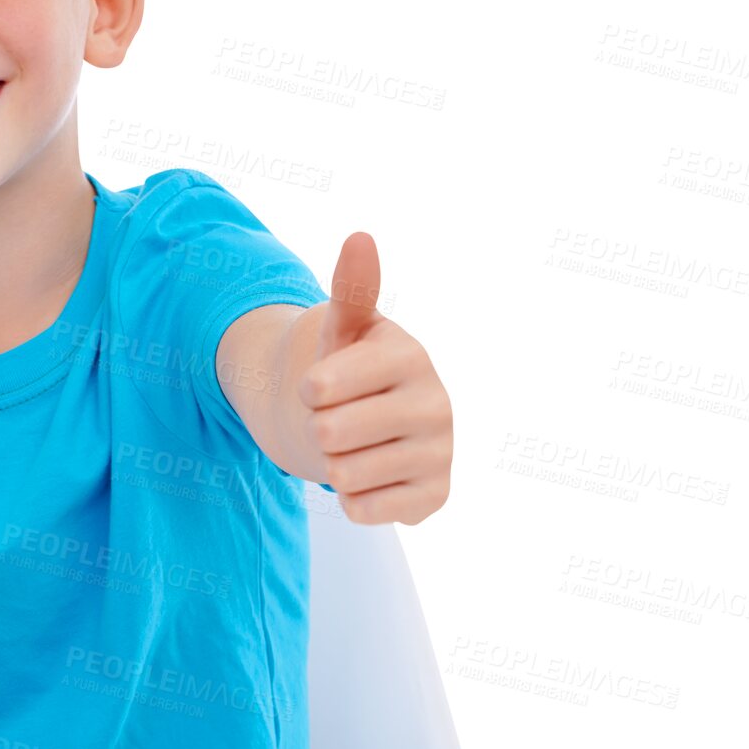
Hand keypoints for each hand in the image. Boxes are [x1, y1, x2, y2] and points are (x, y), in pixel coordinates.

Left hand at [301, 232, 451, 525]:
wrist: (365, 423)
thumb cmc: (348, 369)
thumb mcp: (342, 329)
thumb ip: (351, 289)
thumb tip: (360, 238)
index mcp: (409, 356)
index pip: (323, 385)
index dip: (308, 389)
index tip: (321, 384)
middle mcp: (436, 404)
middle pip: (329, 433)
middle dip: (319, 428)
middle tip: (339, 417)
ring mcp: (440, 453)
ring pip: (344, 474)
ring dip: (333, 464)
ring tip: (354, 444)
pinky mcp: (435, 496)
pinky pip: (366, 509)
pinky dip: (353, 499)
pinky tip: (369, 476)